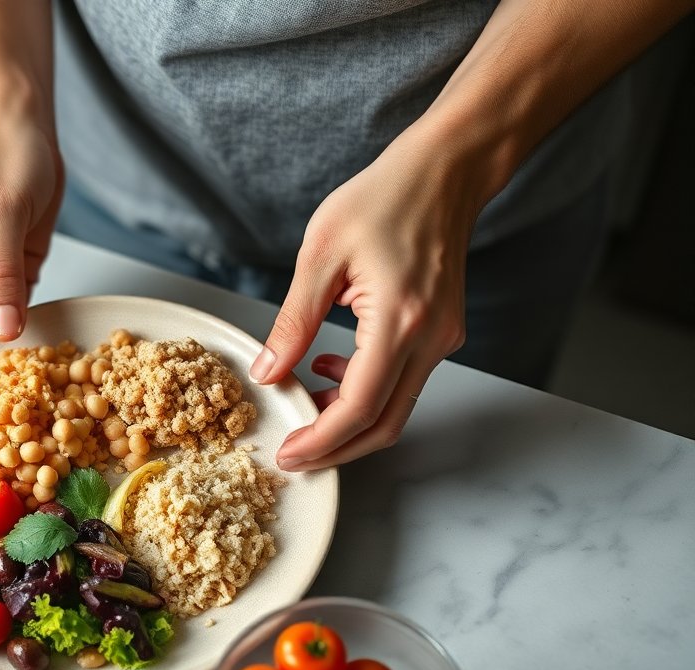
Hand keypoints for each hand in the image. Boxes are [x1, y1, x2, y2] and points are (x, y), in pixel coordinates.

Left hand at [250, 134, 476, 470]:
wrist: (442, 172)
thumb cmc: (382, 198)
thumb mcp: (320, 255)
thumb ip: (293, 322)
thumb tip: (268, 373)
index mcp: (399, 320)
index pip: (361, 407)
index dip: (322, 441)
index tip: (289, 454)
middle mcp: (431, 339)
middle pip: (385, 424)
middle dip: (336, 448)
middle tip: (293, 454)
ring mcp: (443, 339)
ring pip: (396, 408)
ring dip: (349, 420)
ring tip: (302, 404)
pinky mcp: (442, 334)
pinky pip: (403, 382)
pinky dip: (366, 391)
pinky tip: (329, 367)